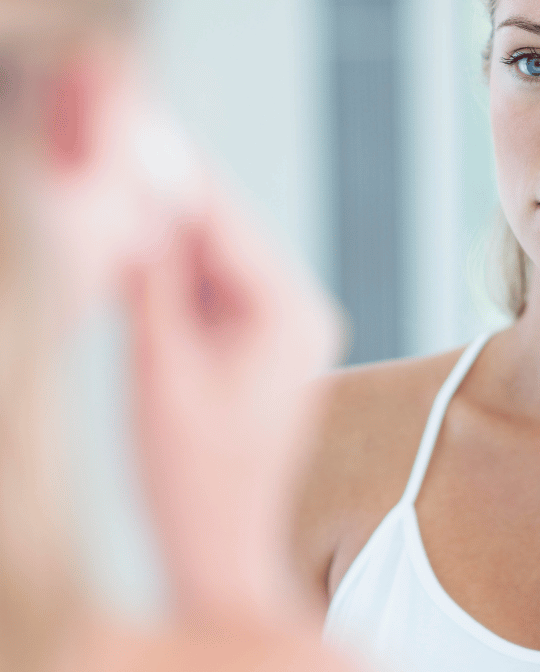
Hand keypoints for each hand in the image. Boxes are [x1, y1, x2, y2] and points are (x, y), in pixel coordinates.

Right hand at [126, 176, 340, 624]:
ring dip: (160, 243)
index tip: (127, 125)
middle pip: (221, 236)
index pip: (223, 221)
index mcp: (291, 312)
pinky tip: (129, 262)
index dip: (169, 174)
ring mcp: (286, 330)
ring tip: (108, 210)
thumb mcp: (159, 367)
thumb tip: (138, 201)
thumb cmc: (192, 475)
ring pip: (212, 263)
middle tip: (106, 159)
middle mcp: (301, 312)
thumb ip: (152, 280)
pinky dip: (170, 280)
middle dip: (160, 204)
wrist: (220, 546)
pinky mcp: (263, 347)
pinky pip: (213, 295)